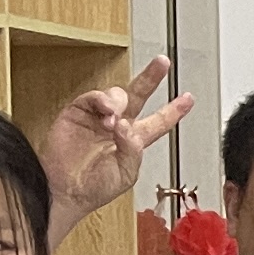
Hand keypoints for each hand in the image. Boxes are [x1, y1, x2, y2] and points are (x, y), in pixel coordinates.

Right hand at [38, 54, 198, 231]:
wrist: (64, 192)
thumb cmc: (95, 188)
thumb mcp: (126, 173)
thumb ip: (133, 149)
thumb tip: (127, 126)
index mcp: (132, 140)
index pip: (158, 121)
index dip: (173, 110)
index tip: (189, 98)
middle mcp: (117, 125)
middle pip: (138, 95)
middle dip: (151, 77)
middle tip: (162, 62)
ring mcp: (97, 117)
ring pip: (117, 95)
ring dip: (118, 103)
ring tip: (112, 121)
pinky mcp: (77, 113)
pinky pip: (93, 98)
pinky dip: (101, 101)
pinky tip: (106, 114)